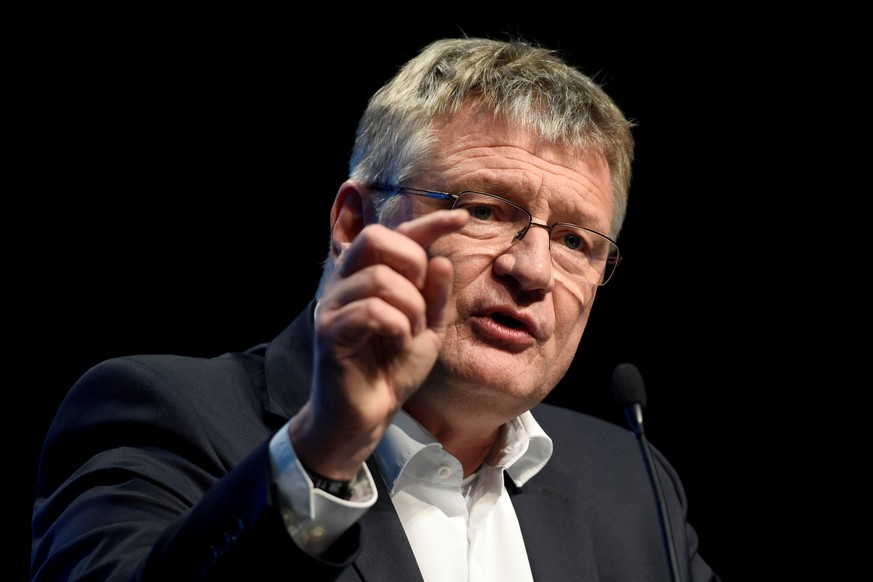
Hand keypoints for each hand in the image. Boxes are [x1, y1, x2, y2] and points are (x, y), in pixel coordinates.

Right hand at [290, 209, 468, 478]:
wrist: (367, 415)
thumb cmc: (392, 367)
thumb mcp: (428, 328)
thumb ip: (436, 295)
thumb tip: (441, 259)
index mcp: (369, 276)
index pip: (397, 235)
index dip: (430, 222)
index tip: (463, 217)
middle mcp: (345, 283)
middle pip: (375, 238)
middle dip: (411, 262)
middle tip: (421, 298)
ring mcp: (333, 305)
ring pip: (379, 278)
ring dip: (410, 306)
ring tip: (411, 331)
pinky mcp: (329, 332)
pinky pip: (371, 310)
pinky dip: (396, 325)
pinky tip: (398, 341)